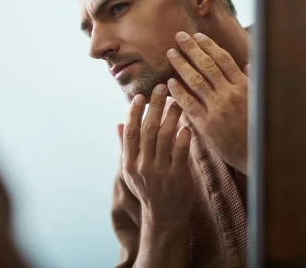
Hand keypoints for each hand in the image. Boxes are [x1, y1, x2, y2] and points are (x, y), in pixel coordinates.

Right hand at [118, 84, 193, 226]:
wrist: (164, 217)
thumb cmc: (148, 189)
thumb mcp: (132, 170)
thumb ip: (125, 146)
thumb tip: (118, 124)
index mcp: (129, 162)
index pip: (130, 132)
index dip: (134, 112)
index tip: (140, 96)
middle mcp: (142, 166)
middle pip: (148, 129)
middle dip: (154, 106)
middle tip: (161, 88)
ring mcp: (159, 172)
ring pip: (165, 137)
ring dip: (171, 117)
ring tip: (177, 102)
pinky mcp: (177, 177)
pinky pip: (181, 152)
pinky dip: (183, 137)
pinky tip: (187, 125)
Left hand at [166, 31, 248, 174]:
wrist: (255, 155)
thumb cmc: (258, 127)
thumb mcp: (259, 101)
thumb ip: (252, 82)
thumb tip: (249, 64)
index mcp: (244, 86)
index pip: (223, 59)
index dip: (209, 45)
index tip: (198, 36)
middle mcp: (230, 94)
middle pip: (207, 65)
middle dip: (192, 49)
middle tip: (179, 36)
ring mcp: (217, 108)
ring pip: (196, 81)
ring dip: (182, 65)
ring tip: (171, 53)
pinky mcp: (207, 124)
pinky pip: (189, 103)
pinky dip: (179, 91)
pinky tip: (170, 82)